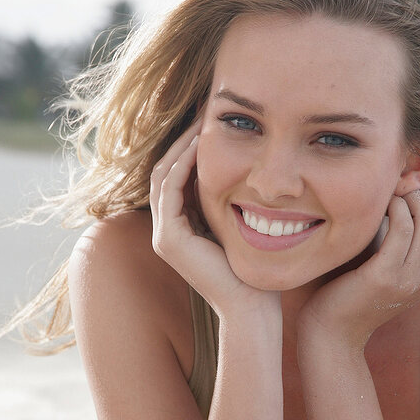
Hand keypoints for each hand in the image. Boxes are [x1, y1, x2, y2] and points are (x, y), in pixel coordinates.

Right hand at [149, 121, 280, 321]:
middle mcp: (166, 231)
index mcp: (180, 228)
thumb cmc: (255, 272)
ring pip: (163, 176)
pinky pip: (170, 190)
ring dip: (182, 146)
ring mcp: (163, 236)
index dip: (190, 146)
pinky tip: (201, 145)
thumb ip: (233, 204)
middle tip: (203, 111)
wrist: (252, 307)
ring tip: (202, 120)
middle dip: (183, 139)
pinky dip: (183, 165)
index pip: (177, 176)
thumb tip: (248, 171)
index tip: (211, 121)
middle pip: (165, 171)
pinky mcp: (169, 239)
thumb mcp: (241, 227)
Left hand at [297, 189, 419, 351]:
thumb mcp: (388, 266)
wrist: (333, 333)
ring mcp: (411, 277)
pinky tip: (375, 208)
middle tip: (392, 189)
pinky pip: (401, 228)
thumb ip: (403, 241)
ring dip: (406, 197)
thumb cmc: (352, 292)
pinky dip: (391, 208)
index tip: (404, 191)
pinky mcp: (386, 276)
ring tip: (384, 197)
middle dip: (419, 191)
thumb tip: (405, 198)